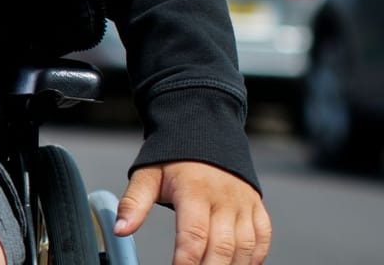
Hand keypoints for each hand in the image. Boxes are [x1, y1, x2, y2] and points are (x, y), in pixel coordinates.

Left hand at [115, 160, 270, 264]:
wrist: (204, 131)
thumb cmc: (173, 158)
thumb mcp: (147, 175)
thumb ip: (134, 203)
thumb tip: (120, 229)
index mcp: (194, 190)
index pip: (193, 235)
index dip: (186, 261)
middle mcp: (223, 198)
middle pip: (222, 247)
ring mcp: (243, 203)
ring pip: (245, 246)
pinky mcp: (256, 206)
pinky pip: (262, 238)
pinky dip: (255, 257)